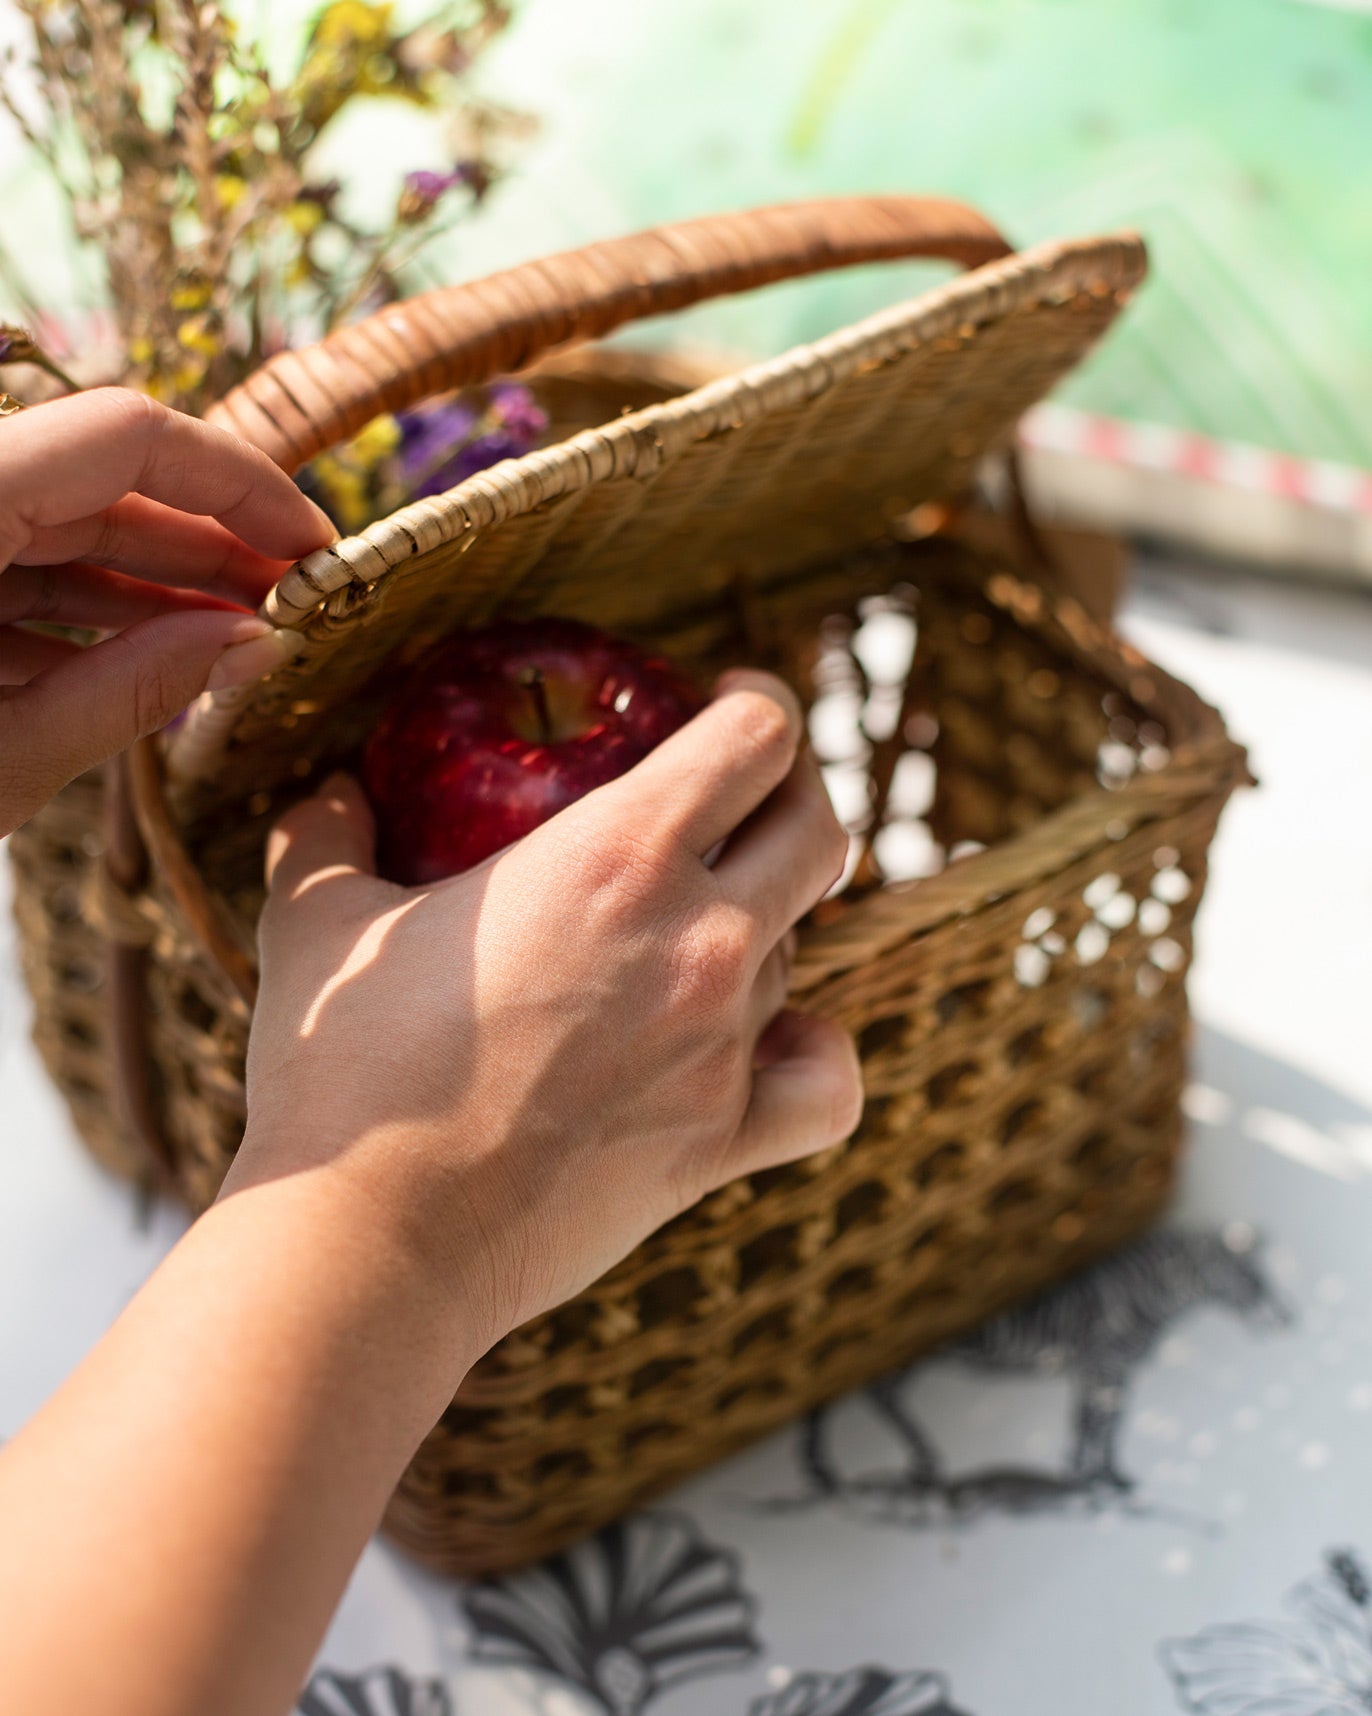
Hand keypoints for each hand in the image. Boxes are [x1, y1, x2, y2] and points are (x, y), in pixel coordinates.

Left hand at [0, 387, 333, 835]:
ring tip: (233, 646)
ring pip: (53, 529)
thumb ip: (134, 690)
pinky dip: (74, 615)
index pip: (125, 434)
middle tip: (291, 610)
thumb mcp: (3, 759)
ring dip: (148, 589)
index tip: (315, 549)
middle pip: (95, 484)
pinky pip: (3, 565)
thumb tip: (257, 647)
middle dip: (205, 546)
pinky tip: (142, 666)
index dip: (239, 481)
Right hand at [231, 671, 863, 1360]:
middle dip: (792, 791)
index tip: (732, 699)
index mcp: (618, 854)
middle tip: (744, 793)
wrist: (371, 1237)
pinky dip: (813, 1053)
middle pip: (818, 829)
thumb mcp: (317, 922)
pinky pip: (827, 1082)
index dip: (760, 701)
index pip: (760, 736)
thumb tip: (332, 790)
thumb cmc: (343, 1071)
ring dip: (761, 923)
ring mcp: (723, 1045)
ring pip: (799, 947)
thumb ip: (327, 832)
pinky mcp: (723, 1140)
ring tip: (691, 928)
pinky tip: (775, 1042)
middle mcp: (699, 940)